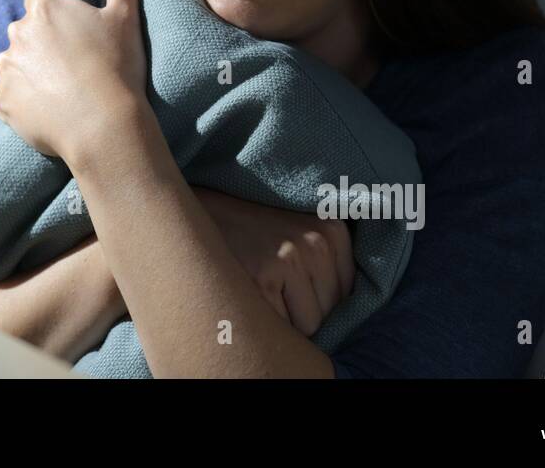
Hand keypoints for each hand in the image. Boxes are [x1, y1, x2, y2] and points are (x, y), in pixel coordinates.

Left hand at [0, 0, 146, 161]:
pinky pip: (10, 95)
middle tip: (73, 63)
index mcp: (44, 9)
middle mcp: (17, 33)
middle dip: (42, 41)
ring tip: (62, 89)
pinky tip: (51, 109)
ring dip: (30, 69)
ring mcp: (6, 69)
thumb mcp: (125, 16)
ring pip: (15, 61)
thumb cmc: (118, 68)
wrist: (104, 128)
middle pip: (25, 30)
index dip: (58, 13)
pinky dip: (24, 100)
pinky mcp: (2, 101)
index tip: (76, 32)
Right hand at [195, 186, 354, 337]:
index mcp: (333, 229)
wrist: (195, 216)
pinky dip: (266, 322)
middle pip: (330, 312)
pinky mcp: (263, 278)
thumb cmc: (250, 232)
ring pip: (310, 326)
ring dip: (287, 318)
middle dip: (304, 309)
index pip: (347, 295)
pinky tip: (250, 294)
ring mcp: (290, 258)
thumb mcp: (300, 231)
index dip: (319, 299)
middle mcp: (317, 241)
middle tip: (273, 284)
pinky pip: (283, 328)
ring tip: (261, 287)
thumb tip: (349, 314)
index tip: (294, 285)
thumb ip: (327, 263)